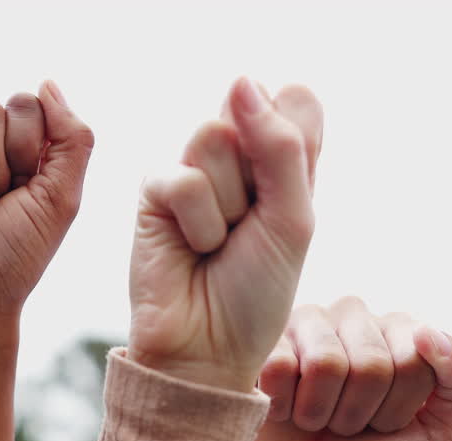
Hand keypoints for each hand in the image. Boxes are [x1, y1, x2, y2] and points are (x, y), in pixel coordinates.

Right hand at [128, 78, 322, 392]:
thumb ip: (281, 146)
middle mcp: (237, 157)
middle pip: (252, 112)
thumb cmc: (256, 294)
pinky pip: (183, 179)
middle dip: (259, 179)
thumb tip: (240, 79)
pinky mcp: (155, 191)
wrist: (207, 349)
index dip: (295, 141)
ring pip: (213, 137)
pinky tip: (191, 250)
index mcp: (283, 159)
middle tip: (249, 228)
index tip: (287, 196)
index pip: (296, 99)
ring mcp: (194, 170)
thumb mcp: (294, 220)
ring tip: (219, 243)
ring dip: (228, 205)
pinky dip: (198, 225)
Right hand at [236, 297, 451, 440]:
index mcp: (402, 331)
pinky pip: (280, 366)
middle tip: (346, 427)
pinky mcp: (258, 344)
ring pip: (326, 362)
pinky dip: (284, 407)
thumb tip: (431, 334)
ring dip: (321, 413)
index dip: (403, 407)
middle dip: (362, 414)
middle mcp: (355, 317)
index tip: (387, 425)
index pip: (420, 356)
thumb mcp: (438, 438)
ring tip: (314, 421)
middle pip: (374, 362)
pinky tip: (281, 411)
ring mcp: (304, 326)